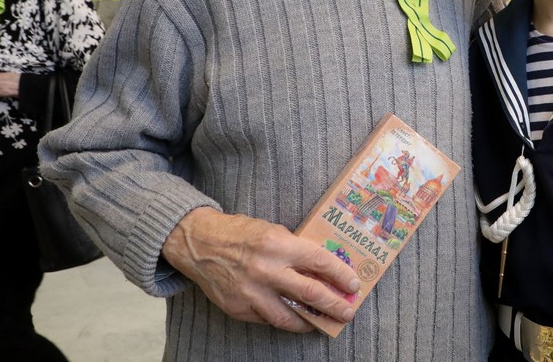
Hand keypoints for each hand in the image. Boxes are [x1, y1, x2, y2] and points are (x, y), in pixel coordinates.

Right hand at [162, 207, 359, 332]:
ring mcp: (251, 292)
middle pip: (310, 293)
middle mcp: (266, 270)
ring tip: (323, 322)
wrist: (199, 244)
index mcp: (277, 245)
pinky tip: (293, 317)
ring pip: (289, 316)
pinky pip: (267, 319)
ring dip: (310, 321)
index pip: (319, 262)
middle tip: (348, 311)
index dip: (340, 275)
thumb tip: (321, 268)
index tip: (353, 284)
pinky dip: (283, 318)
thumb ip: (294, 248)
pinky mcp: (238, 308)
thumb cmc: (239, 233)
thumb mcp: (271, 230)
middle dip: (334, 305)